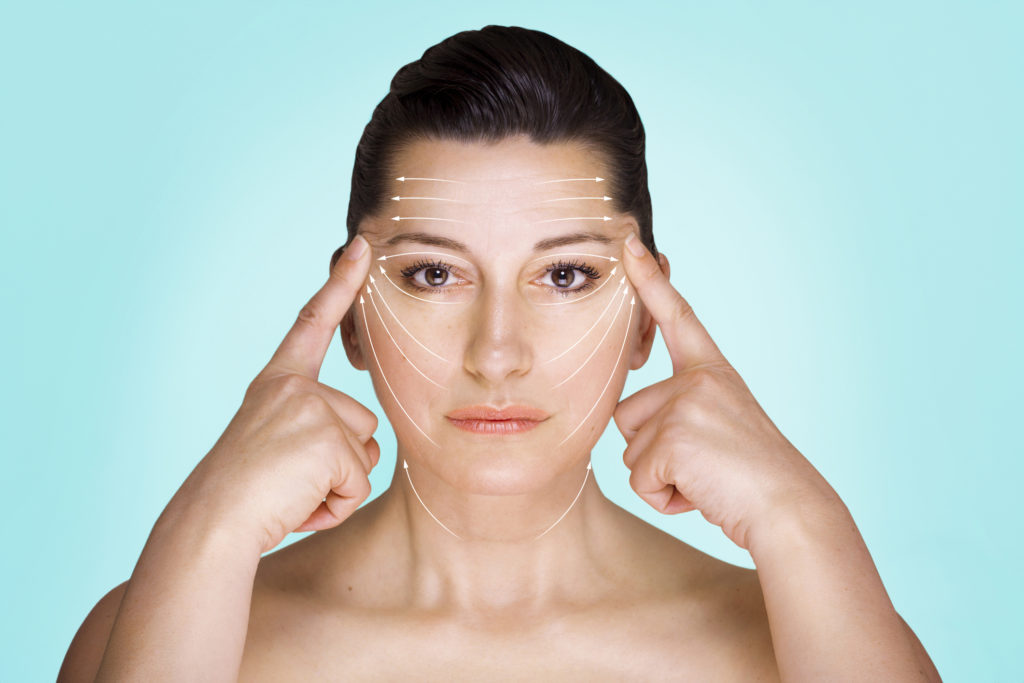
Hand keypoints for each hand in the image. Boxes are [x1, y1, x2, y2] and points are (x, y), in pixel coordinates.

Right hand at [181, 235, 380, 554]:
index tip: (360, 247)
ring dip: (339, 486)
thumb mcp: (277, 445)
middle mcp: (295, 387)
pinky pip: (361, 482)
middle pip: (363, 423)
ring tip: (292, 493)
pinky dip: (338, 506)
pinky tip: (300, 506)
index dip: (340, 284)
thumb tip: (365, 443)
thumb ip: (317, 429)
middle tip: (288, 480)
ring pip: (367, 454)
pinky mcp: (328, 439)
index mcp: (278, 382)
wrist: (211, 524)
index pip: (313, 323)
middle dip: (340, 464)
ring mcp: (312, 408)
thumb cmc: (244, 496)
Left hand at [614, 234, 840, 549]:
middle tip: (706, 466)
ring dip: (660, 477)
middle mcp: (698, 379)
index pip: (676, 318)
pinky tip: (701, 495)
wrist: (789, 510)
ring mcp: (685, 404)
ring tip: (707, 480)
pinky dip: (663, 497)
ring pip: (630, 451)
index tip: (630, 244)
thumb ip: (682, 413)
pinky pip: (638, 479)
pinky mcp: (672, 437)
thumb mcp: (720, 428)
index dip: (650, 281)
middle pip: (628, 415)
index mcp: (712, 372)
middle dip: (653, 452)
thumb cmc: (754, 479)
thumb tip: (634, 424)